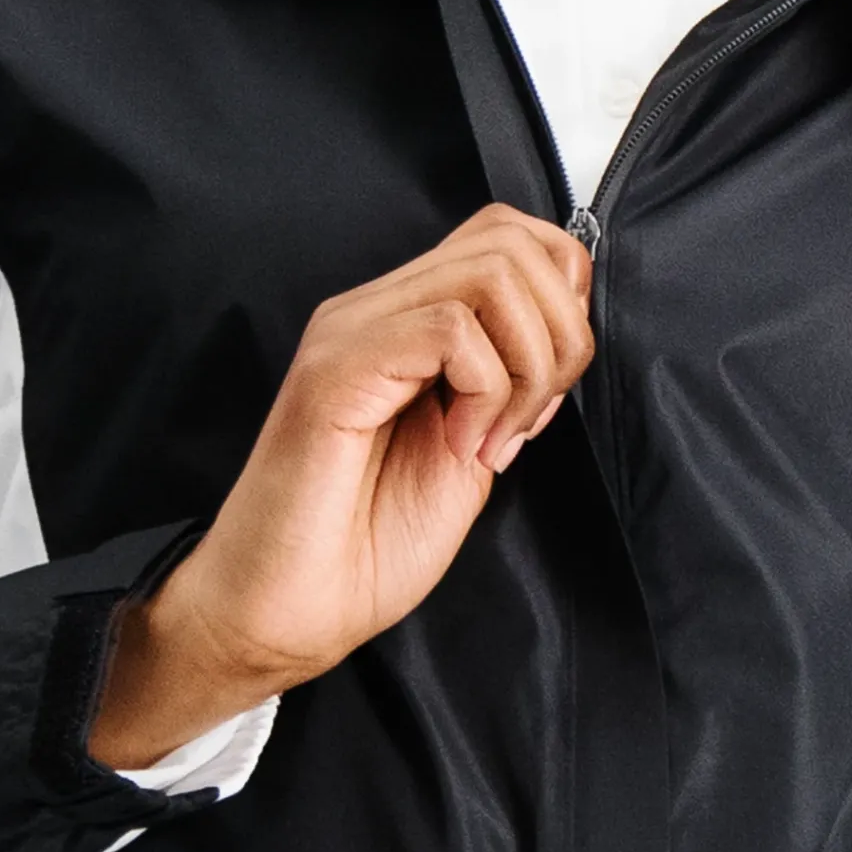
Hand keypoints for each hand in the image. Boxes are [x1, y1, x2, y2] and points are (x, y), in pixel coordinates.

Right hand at [141, 201, 593, 697]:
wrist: (288, 614)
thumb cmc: (364, 549)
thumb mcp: (470, 453)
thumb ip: (508, 390)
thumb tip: (561, 345)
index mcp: (403, 323)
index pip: (510, 238)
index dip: (563, 304)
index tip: (547, 396)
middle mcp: (373, 309)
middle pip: (512, 239)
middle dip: (561, 333)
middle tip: (530, 420)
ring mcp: (351, 331)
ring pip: (492, 271)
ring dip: (527, 364)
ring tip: (494, 439)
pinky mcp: (337, 366)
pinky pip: (451, 328)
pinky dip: (488, 391)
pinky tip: (460, 448)